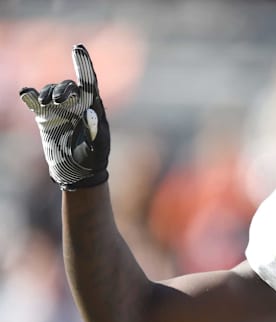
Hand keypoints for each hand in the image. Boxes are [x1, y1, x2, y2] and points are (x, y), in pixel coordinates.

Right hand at [20, 44, 109, 189]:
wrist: (79, 170)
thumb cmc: (94, 158)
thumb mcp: (99, 146)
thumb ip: (95, 130)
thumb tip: (88, 111)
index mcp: (93, 105)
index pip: (89, 80)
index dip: (83, 63)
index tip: (78, 47)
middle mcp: (76, 103)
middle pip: (67, 85)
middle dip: (61, 88)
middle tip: (57, 100)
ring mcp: (59, 109)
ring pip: (50, 91)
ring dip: (47, 92)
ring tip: (45, 102)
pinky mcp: (45, 117)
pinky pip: (34, 101)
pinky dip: (29, 95)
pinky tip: (25, 93)